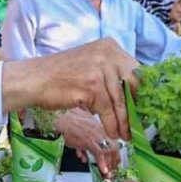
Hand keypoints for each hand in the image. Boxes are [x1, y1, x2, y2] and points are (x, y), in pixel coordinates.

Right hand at [2, 38, 139, 140]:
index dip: (143, 93)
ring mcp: (99, 68)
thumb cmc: (62, 76)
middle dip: (137, 109)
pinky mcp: (91, 85)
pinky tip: (112, 133)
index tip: (146, 110)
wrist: (34, 80)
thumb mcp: (92, 66)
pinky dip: (111, 125)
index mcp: (110, 46)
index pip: (137, 71)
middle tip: (139, 125)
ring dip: (124, 122)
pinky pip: (107, 110)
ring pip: (120, 102)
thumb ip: (113, 75)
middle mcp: (108, 53)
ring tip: (126, 135)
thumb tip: (137, 97)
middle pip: (133, 86)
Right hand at [54, 110, 121, 176]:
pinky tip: (103, 170)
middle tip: (112, 168)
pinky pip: (99, 154)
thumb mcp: (79, 129)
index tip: (115, 160)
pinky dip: (102, 163)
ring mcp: (95, 136)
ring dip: (109, 163)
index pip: (113, 141)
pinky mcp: (89, 141)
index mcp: (99, 126)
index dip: (115, 152)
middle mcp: (100, 130)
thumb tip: (83, 153)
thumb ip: (84, 142)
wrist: (60, 118)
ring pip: (108, 151)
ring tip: (107, 171)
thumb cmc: (67, 121)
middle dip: (114, 159)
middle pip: (113, 147)